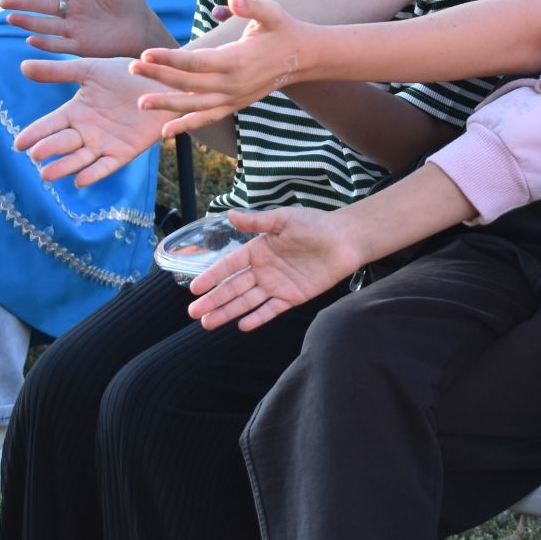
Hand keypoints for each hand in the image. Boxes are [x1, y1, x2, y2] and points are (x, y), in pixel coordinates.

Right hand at [1, 0, 172, 57]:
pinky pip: (58, 44)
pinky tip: (30, 40)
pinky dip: (44, 43)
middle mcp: (70, 8)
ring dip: (28, 22)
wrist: (142, 29)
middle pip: (41, 4)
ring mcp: (73, 27)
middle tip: (2, 1)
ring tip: (10, 17)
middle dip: (22, 2)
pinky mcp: (79, 45)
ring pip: (45, 24)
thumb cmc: (129, 2)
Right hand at [12, 56, 164, 185]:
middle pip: (62, 143)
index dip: (34, 134)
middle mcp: (86, 131)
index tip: (18, 144)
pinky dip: (94, 173)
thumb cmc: (127, 74)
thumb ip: (58, 71)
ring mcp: (104, 143)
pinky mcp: (124, 152)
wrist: (164, 81)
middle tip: (36, 155)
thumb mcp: (90, 70)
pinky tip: (80, 180)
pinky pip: (106, 165)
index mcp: (75, 112)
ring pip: (80, 158)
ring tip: (47, 174)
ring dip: (64, 166)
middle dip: (48, 150)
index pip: (49, 125)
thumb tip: (23, 66)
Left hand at [131, 0, 310, 136]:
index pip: (195, 62)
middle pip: (189, 83)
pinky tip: (166, 132)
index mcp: (237, 61)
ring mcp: (234, 97)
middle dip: (158, 76)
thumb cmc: (284, 30)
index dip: (169, 59)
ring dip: (166, 105)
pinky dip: (187, 125)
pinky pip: (207, 117)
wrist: (303, 58)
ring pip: (194, 105)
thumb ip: (252, 5)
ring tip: (141, 103)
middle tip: (131, 68)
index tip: (145, 54)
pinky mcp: (235, 104)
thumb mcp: (272, 13)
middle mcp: (233, 84)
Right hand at [186, 207, 359, 330]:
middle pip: (234, 287)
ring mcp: (277, 285)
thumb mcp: (284, 219)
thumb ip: (257, 221)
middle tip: (194, 312)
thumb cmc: (315, 225)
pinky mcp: (292, 297)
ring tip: (208, 323)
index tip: (195, 288)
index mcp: (258, 250)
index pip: (230, 266)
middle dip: (214, 300)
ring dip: (228, 312)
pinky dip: (257, 318)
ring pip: (247, 301)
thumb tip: (230, 214)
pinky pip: (271, 310)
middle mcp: (264, 269)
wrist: (346, 239)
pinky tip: (242, 325)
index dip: (212, 276)